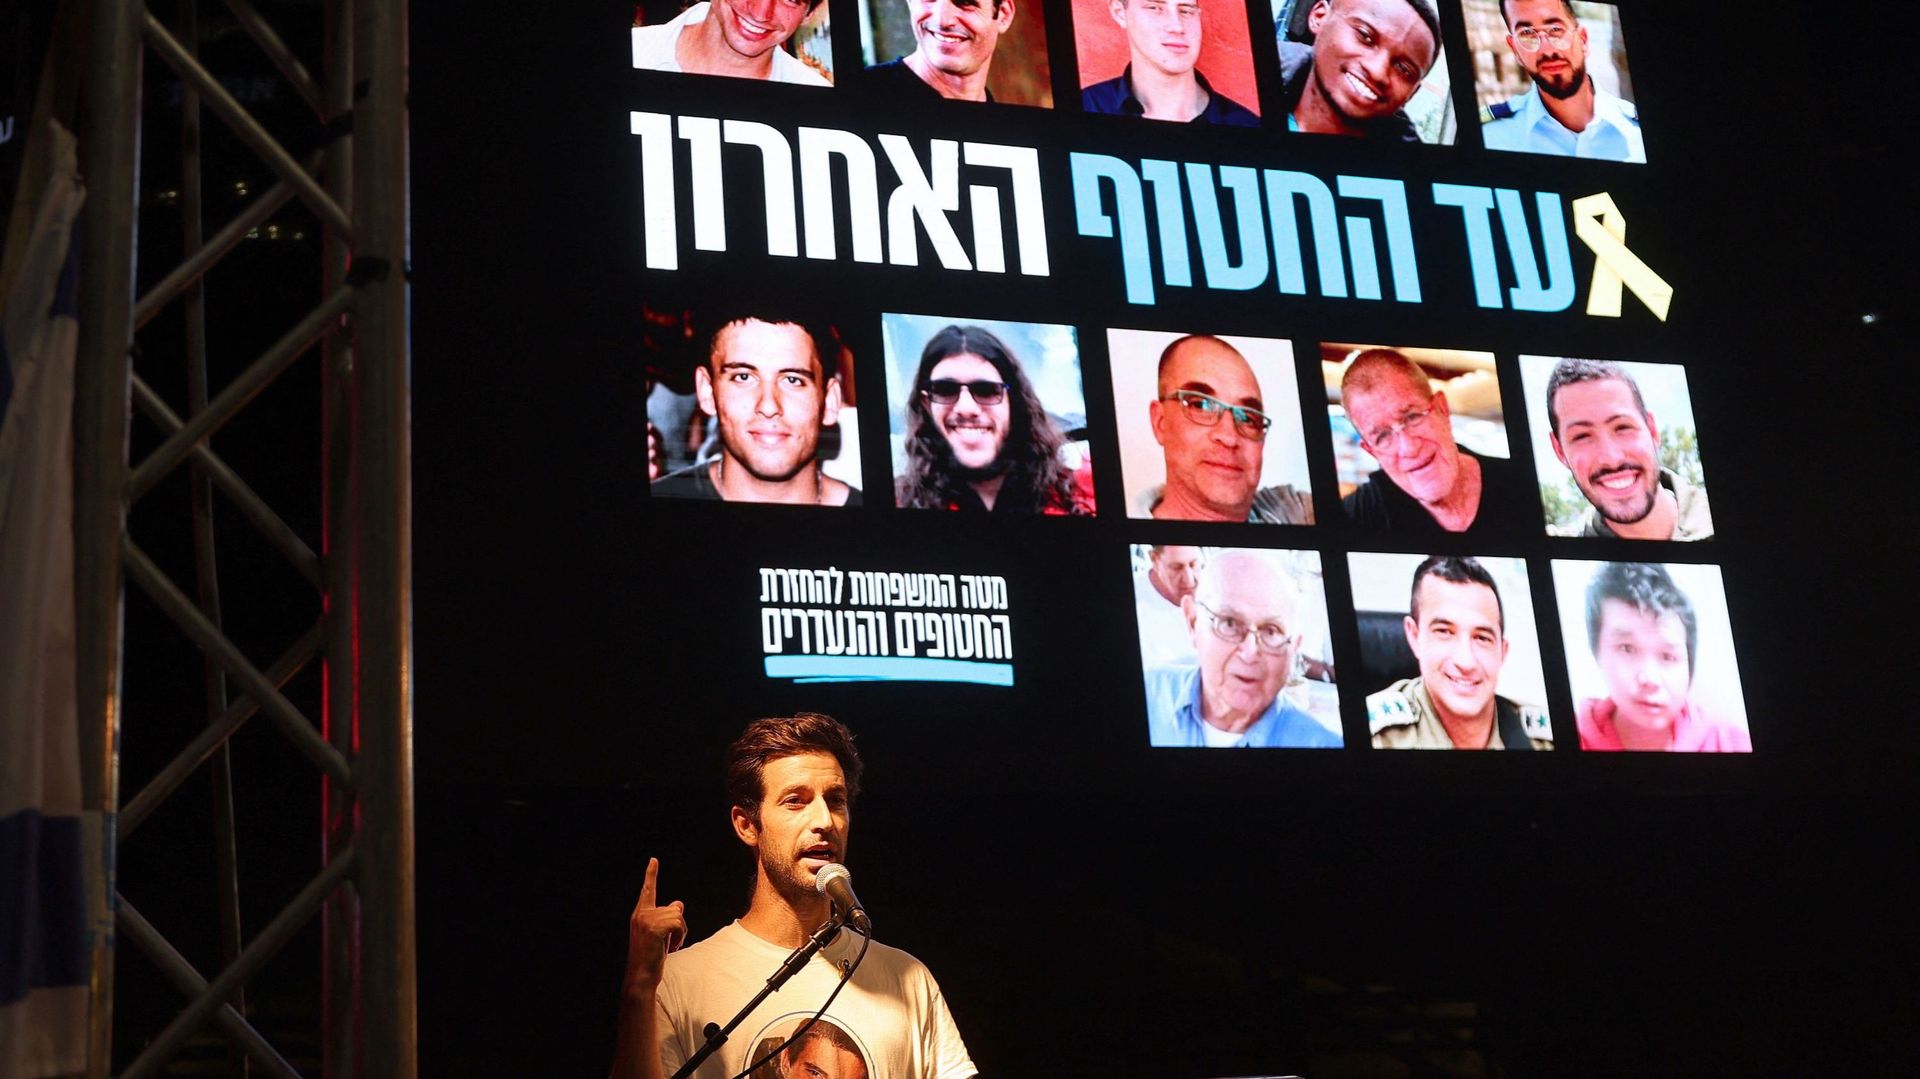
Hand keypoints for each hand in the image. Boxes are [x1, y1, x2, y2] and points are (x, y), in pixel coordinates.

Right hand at [624, 857, 686, 996]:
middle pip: (675, 908)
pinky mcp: (654, 927)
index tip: (654, 860)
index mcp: (640, 915)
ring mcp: (646, 920)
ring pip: (678, 916)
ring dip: (680, 933)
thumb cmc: (651, 957)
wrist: (641, 976)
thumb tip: (678, 904)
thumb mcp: (659, 935)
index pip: (647, 891)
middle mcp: (641, 914)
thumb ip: (666, 918)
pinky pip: (678, 923)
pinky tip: (671, 947)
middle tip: (670, 943)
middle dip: (679, 926)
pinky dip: (680, 936)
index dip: (651, 875)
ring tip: (669, 946)